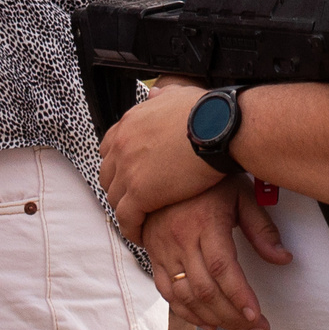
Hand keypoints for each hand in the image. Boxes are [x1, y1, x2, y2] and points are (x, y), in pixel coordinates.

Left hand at [99, 81, 225, 243]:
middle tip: (135, 199)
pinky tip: (142, 235)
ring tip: (139, 220)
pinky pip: (126, 218)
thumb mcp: (178, 95)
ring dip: (126, 210)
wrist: (220, 128)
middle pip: (108, 174)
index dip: (120, 163)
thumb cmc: (208, 112)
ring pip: (115, 198)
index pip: (110, 148)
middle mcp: (123, 144)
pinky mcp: (139, 193)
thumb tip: (155, 94)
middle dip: (119, 188)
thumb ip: (162, 97)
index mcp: (131, 122)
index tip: (131, 174)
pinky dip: (131, 229)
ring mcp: (128, 169)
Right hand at [144, 180, 289, 329]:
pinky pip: (166, 292)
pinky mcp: (153, 254)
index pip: (222, 268)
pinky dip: (186, 313)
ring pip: (185, 296)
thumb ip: (262, 228)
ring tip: (239, 329)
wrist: (168, 164)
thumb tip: (283, 258)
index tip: (258, 317)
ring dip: (213, 319)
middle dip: (232, 316)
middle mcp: (180, 238)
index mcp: (205, 221)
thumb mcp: (242, 194)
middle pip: (204, 289)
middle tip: (257, 328)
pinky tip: (208, 323)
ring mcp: (163, 248)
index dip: (239, 296)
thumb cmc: (212, 180)